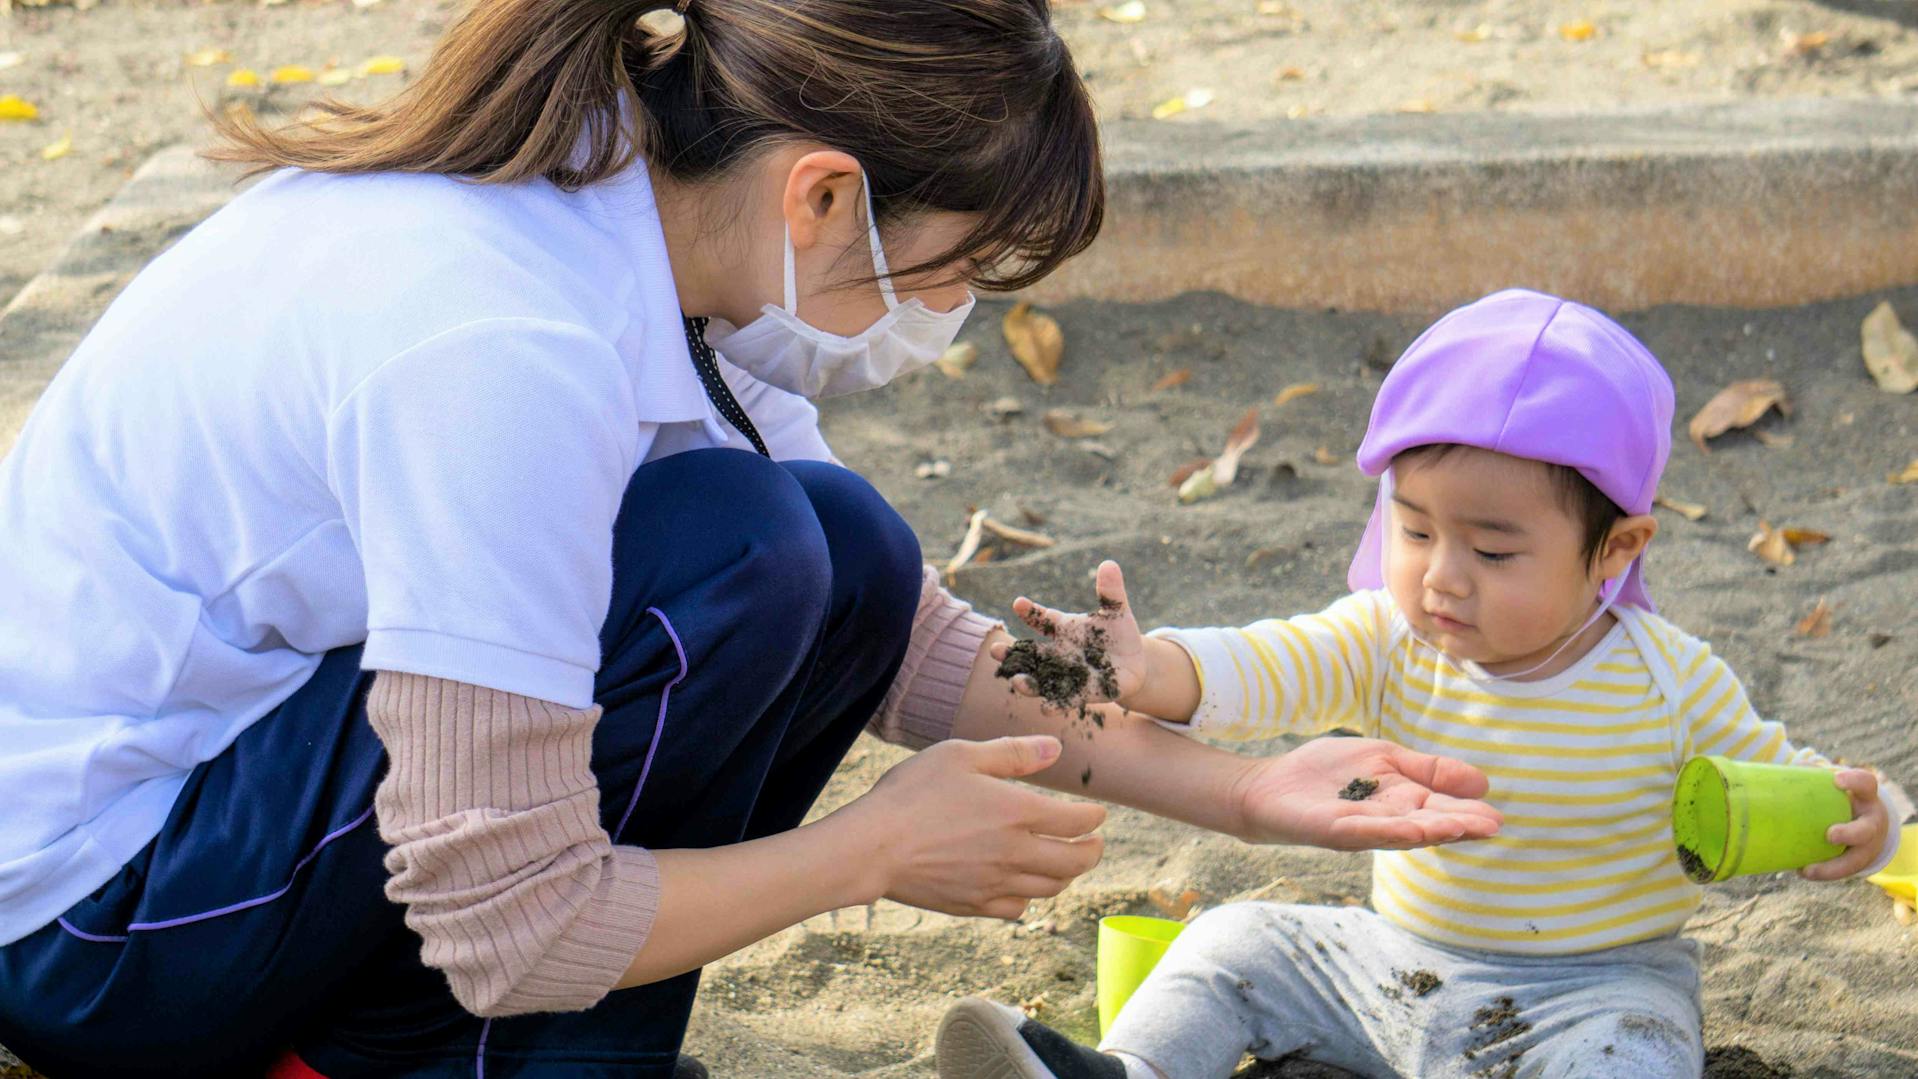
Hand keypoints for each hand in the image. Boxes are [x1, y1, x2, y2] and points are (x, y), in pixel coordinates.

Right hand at [830, 735, 1105, 919]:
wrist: (873, 846)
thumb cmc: (913, 793)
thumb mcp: (962, 756)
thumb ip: (1013, 753)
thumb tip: (1056, 749)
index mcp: (1019, 813)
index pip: (1079, 822)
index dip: (1094, 817)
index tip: (1097, 813)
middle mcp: (1015, 854)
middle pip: (1075, 863)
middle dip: (1092, 851)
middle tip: (1094, 843)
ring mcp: (995, 885)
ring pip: (1050, 889)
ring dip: (1065, 875)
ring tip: (1064, 862)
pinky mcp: (973, 905)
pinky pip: (1017, 909)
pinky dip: (1030, 897)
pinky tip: (1022, 885)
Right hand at [990, 560, 1147, 706]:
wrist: (1132, 664)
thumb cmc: (1118, 633)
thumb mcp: (1116, 611)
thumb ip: (1110, 592)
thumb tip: (1109, 564)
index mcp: (1062, 628)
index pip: (1041, 618)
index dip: (1030, 611)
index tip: (1019, 603)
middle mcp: (1056, 652)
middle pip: (1029, 653)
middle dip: (1011, 653)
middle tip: (995, 651)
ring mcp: (1064, 674)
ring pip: (1039, 679)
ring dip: (1027, 682)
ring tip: (1017, 682)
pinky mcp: (1079, 693)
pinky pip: (1063, 699)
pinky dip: (1054, 703)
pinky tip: (1046, 707)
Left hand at [1229, 735, 1502, 849]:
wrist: (1270, 785)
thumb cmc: (1326, 774)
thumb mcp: (1385, 759)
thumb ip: (1428, 769)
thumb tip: (1480, 781)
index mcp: (1402, 802)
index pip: (1441, 808)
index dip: (1467, 812)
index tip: (1497, 816)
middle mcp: (1387, 820)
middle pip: (1429, 824)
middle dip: (1460, 825)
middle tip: (1493, 826)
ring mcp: (1361, 828)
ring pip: (1403, 831)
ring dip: (1433, 831)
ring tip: (1464, 828)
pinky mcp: (1334, 831)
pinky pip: (1366, 832)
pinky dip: (1390, 830)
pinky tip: (1413, 829)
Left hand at [1801, 768, 1891, 880]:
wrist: (1868, 822)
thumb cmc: (1842, 798)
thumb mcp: (1836, 786)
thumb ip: (1814, 777)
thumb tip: (1779, 771)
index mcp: (1865, 797)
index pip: (1866, 784)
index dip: (1854, 782)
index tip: (1836, 779)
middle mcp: (1871, 822)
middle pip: (1866, 830)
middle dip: (1850, 834)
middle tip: (1830, 835)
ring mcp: (1867, 846)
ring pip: (1855, 860)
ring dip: (1832, 867)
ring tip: (1808, 870)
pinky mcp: (1857, 862)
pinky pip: (1842, 871)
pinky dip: (1823, 873)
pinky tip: (1802, 871)